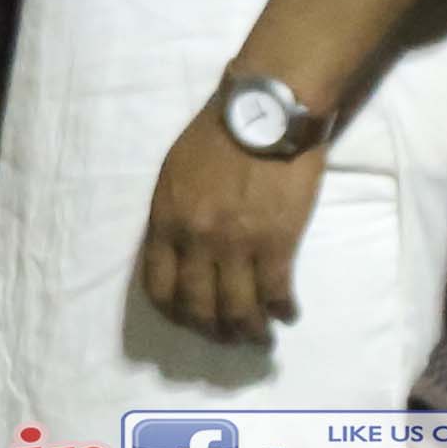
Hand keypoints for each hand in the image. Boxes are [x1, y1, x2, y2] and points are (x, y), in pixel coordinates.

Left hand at [136, 109, 325, 345]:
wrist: (265, 110)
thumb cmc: (218, 133)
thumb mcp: (175, 173)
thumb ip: (173, 214)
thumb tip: (177, 249)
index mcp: (167, 223)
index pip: (159, 287)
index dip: (174, 313)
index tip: (188, 320)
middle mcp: (197, 242)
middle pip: (199, 307)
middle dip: (212, 331)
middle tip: (227, 337)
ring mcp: (237, 245)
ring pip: (238, 310)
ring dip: (249, 331)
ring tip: (259, 337)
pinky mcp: (277, 243)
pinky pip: (276, 292)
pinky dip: (281, 310)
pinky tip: (287, 314)